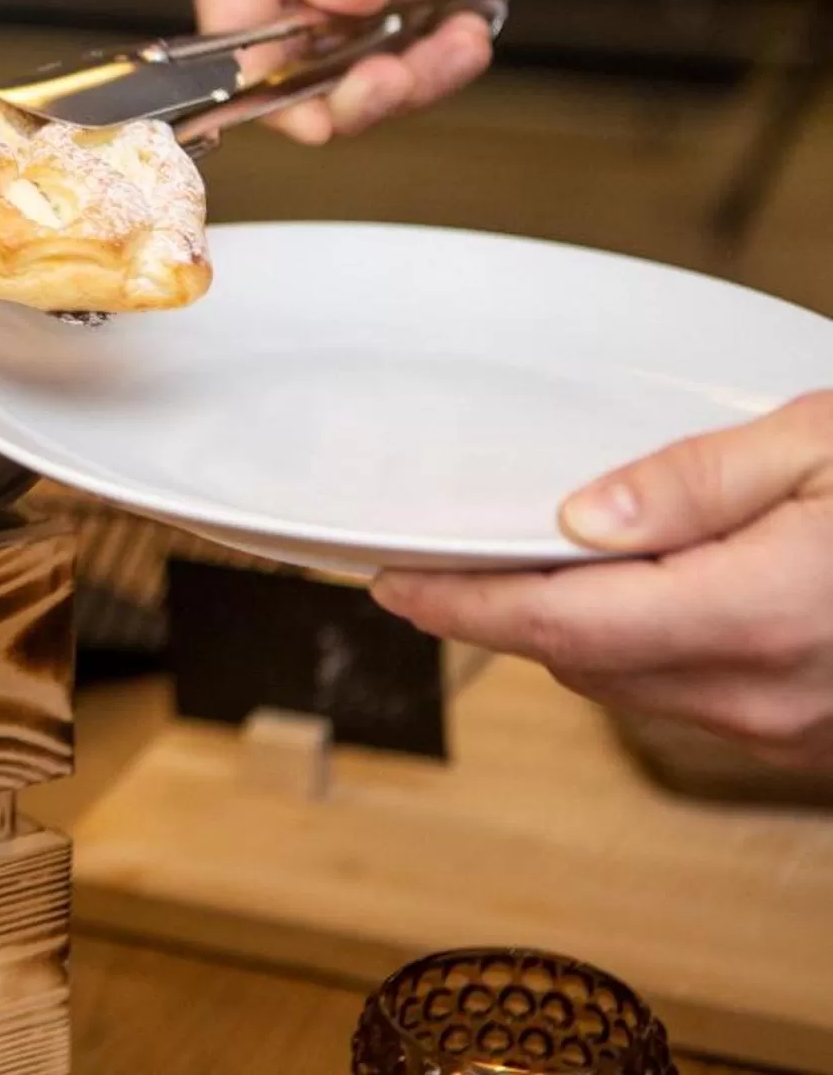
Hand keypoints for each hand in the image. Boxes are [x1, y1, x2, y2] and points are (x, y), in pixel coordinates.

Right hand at [192, 0, 559, 142]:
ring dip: (406, 82)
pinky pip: (407, 76)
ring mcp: (340, 10)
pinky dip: (441, 69)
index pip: (228, 31)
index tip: (310, 112)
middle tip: (392, 81)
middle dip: (342, 92)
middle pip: (286, 76)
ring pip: (350, 87)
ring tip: (454, 44)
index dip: (261, 82)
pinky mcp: (394, 25)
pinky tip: (468, 31)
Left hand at [372, 393, 832, 769]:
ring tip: (530, 567)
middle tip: (440, 561)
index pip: (561, 626)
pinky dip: (639, 651)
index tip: (393, 582)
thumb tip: (579, 516)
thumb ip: (695, 481)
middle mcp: (765, 692)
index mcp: (760, 613)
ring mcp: (789, 730)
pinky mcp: (805, 739)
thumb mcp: (819, 444)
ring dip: (572, 633)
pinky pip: (685, 698)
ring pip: (627, 687)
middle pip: (581, 661)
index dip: (463, 607)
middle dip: (502, 613)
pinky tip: (635, 596)